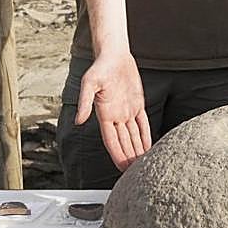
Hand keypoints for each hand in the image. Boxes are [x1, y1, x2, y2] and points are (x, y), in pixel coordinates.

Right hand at [75, 50, 150, 170]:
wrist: (114, 54)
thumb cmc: (99, 67)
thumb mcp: (90, 83)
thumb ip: (84, 103)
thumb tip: (78, 121)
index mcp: (104, 114)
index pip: (112, 141)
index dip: (117, 155)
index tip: (122, 169)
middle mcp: (116, 115)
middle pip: (123, 142)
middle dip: (129, 157)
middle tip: (136, 173)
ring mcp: (126, 110)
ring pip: (133, 135)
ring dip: (137, 149)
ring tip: (143, 164)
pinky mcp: (137, 103)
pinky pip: (142, 123)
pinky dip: (146, 135)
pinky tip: (149, 146)